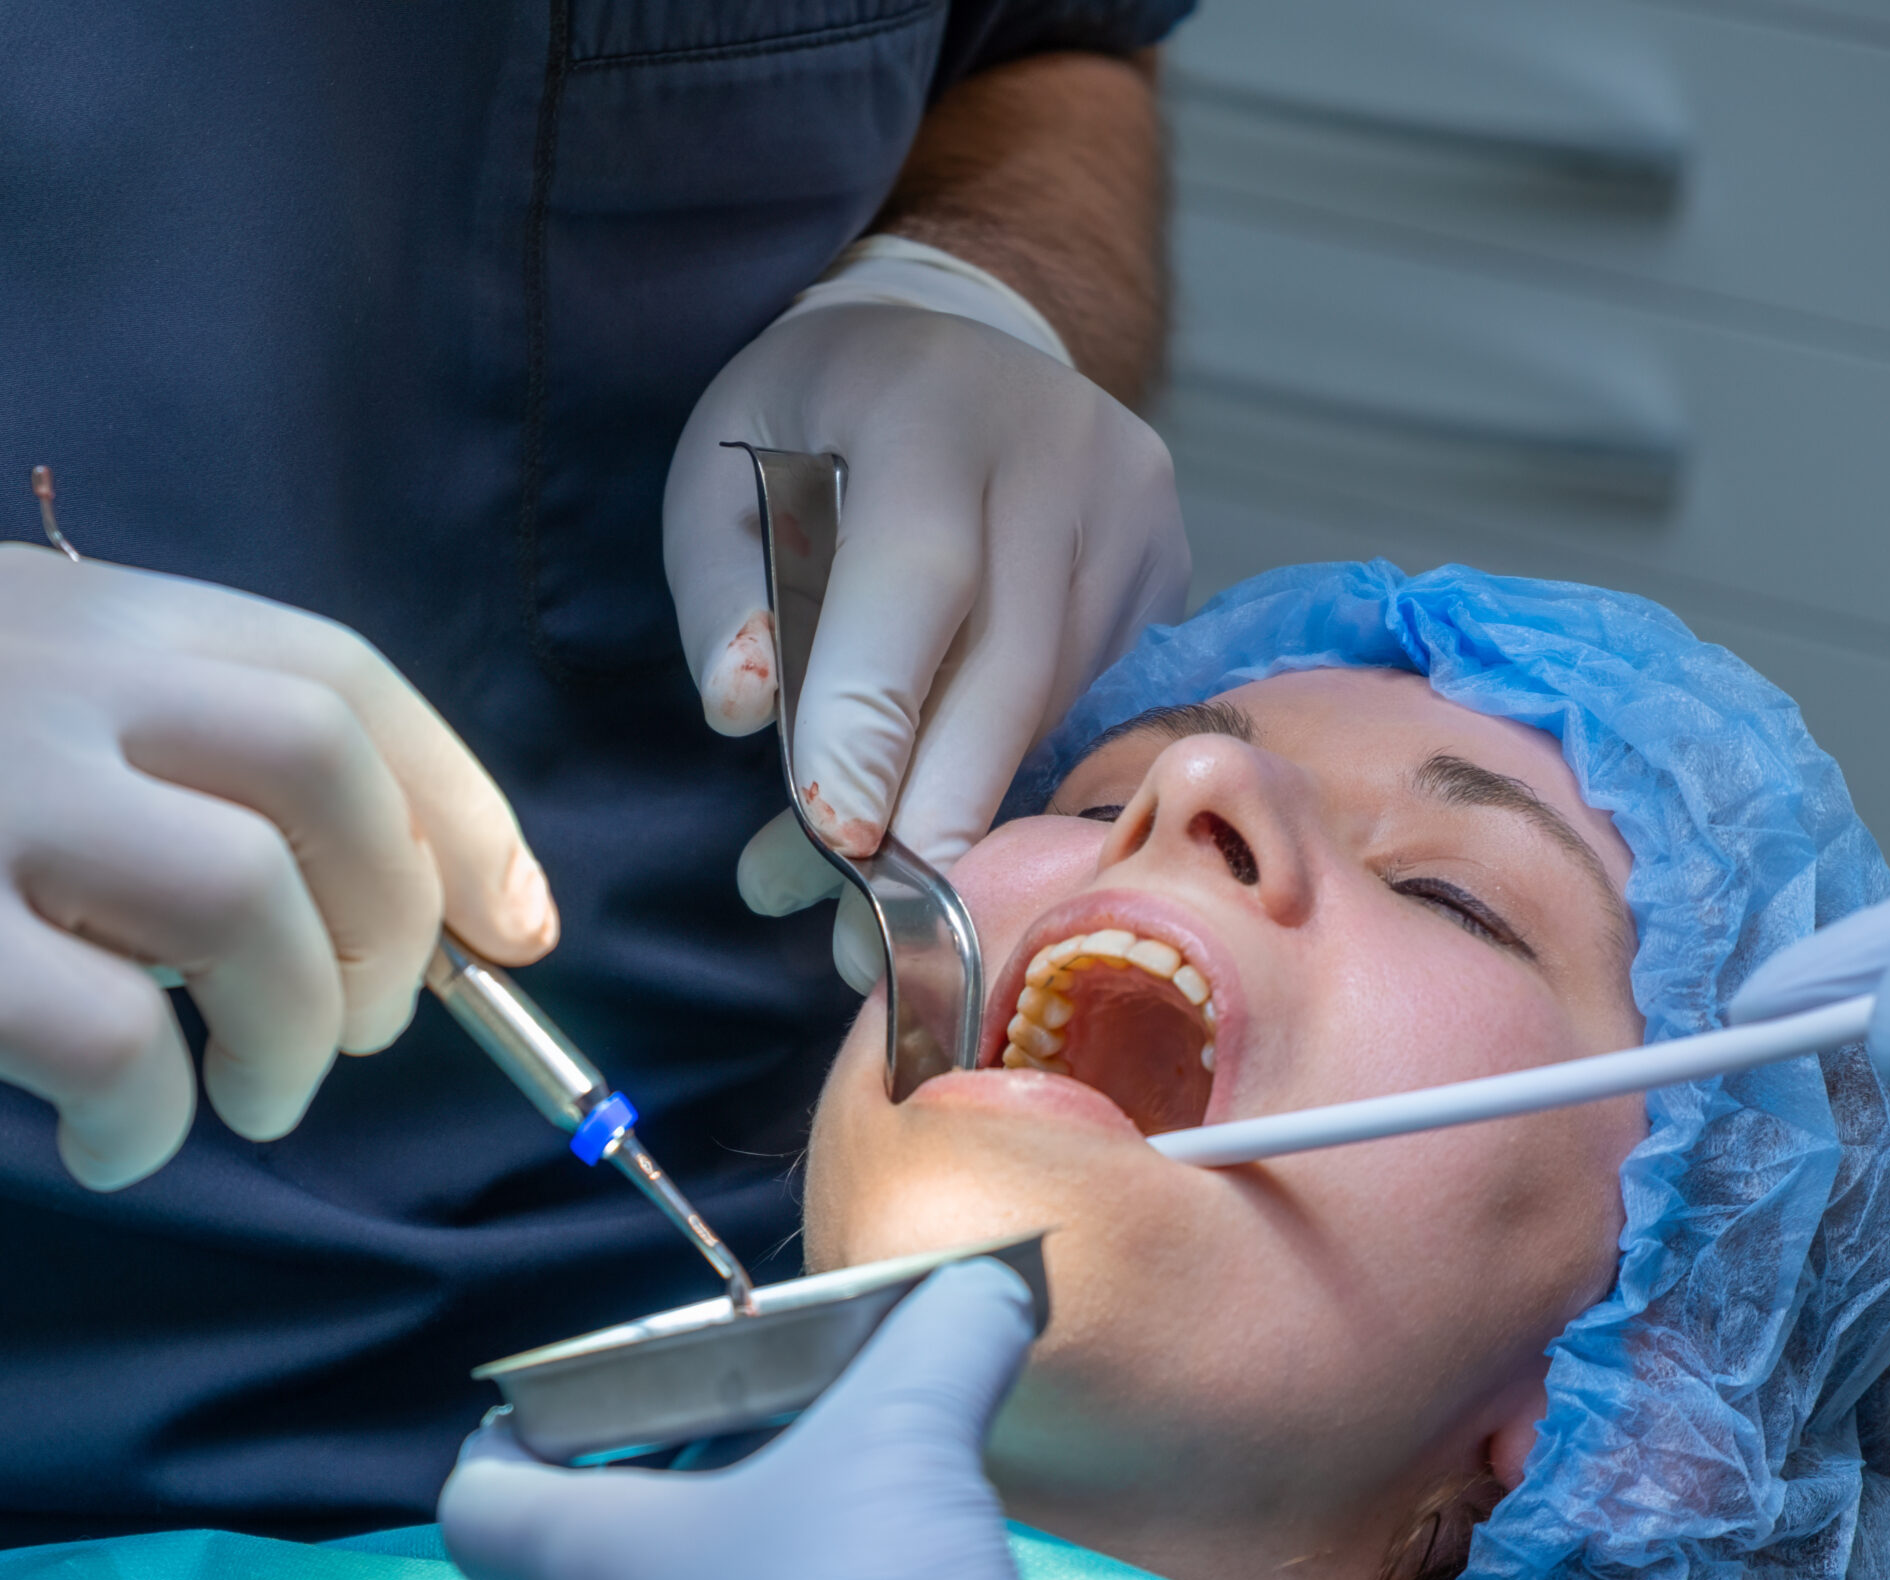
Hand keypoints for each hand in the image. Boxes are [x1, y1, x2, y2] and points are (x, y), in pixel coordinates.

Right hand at [0, 544, 555, 1199]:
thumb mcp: (15, 781)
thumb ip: (183, 794)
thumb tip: (427, 902)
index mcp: (64, 616)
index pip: (333, 670)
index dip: (459, 802)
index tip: (514, 923)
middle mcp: (11, 667)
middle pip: (317, 757)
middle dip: (394, 916)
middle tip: (357, 1031)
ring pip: (243, 892)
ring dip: (295, 1029)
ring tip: (248, 1099)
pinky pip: (112, 1034)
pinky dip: (154, 1119)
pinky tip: (108, 1145)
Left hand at [439, 1258, 1048, 1579]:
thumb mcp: (910, 1439)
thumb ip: (944, 1339)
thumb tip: (987, 1285)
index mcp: (594, 1562)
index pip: (479, 1500)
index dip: (509, 1433)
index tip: (567, 1392)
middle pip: (596, 1550)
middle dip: (673, 1474)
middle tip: (755, 1412)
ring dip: (751, 1556)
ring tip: (849, 1493)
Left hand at [665, 238, 1187, 989]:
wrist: (954, 341)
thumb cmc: (814, 421)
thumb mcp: (723, 468)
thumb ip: (724, 588)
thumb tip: (744, 712)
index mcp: (932, 407)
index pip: (917, 577)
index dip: (878, 714)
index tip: (838, 834)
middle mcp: (1058, 454)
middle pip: (1009, 666)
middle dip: (936, 808)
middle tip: (870, 927)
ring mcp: (1132, 512)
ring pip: (1050, 703)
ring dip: (964, 809)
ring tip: (872, 894)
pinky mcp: (1165, 568)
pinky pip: (1089, 702)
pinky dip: (1010, 774)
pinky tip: (946, 823)